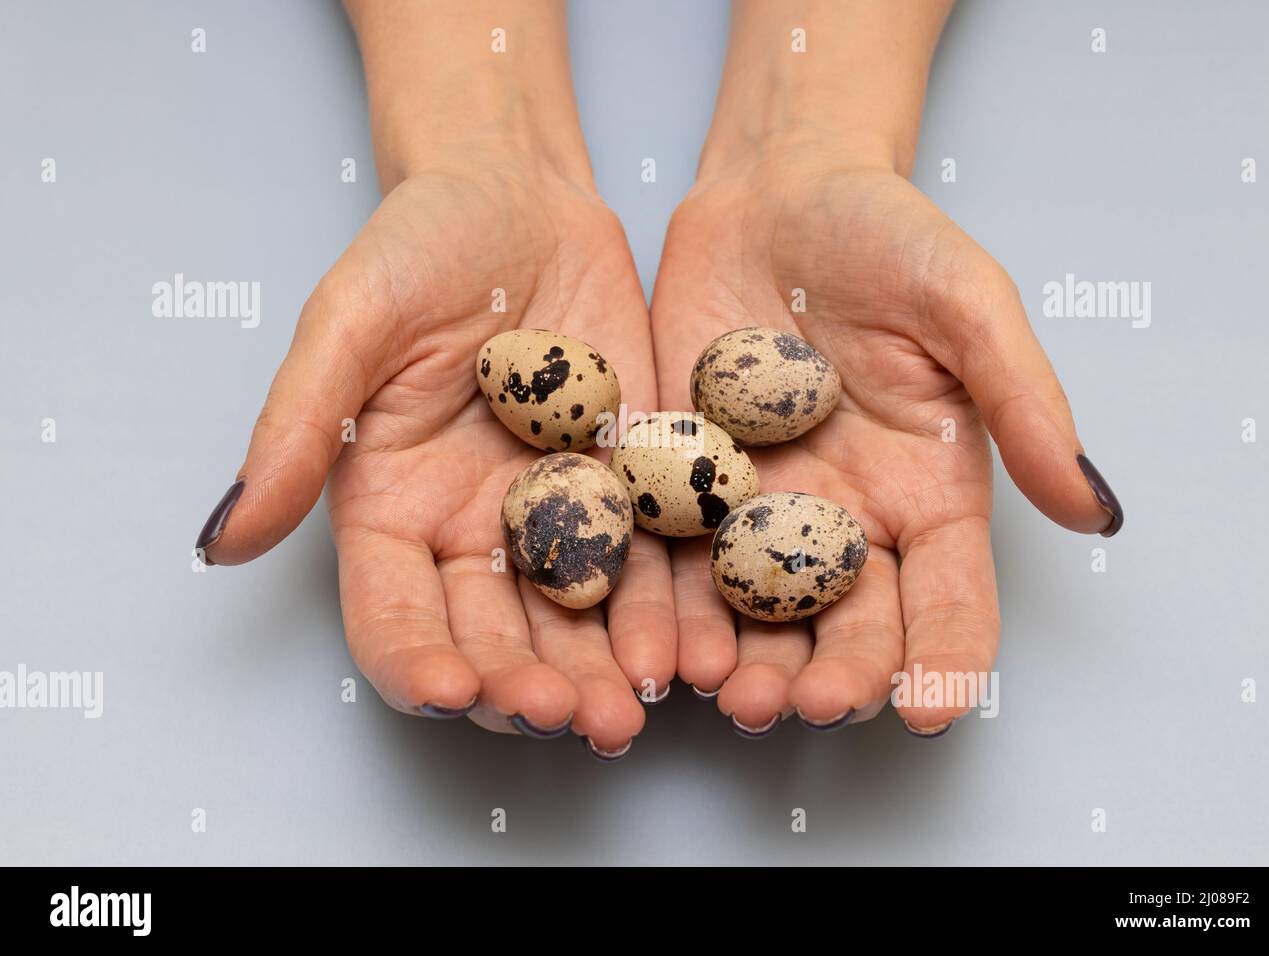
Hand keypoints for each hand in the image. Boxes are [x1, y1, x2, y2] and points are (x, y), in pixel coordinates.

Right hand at [194, 2, 675, 757]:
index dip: (418, 664)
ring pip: (578, 623)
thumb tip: (222, 542)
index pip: (395, 616)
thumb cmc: (419, 248)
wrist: (522, 199)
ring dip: (605, 673)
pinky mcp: (631, 490)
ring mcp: (559, 518)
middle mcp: (473, 533)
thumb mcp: (346, 325)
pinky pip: (651, 564)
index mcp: (393, 511)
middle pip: (495, 640)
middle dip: (530, 687)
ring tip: (634, 709)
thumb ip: (295, 431)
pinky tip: (694, 646)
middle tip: (572, 718)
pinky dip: (669, 610)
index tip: (455, 693)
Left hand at [653, 0, 1121, 736]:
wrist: (775, 194)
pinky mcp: (681, 483)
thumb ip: (1026, 404)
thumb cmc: (888, 236)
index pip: (947, 599)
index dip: (944, 661)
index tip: (927, 712)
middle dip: (829, 676)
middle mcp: (843, 520)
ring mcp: (756, 510)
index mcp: (925, 495)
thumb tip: (1096, 513)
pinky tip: (655, 634)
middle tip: (802, 707)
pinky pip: (672, 554)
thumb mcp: (969, 306)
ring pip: (753, 612)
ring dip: (742, 659)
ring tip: (724, 692)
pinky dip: (665, 600)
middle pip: (845, 625)